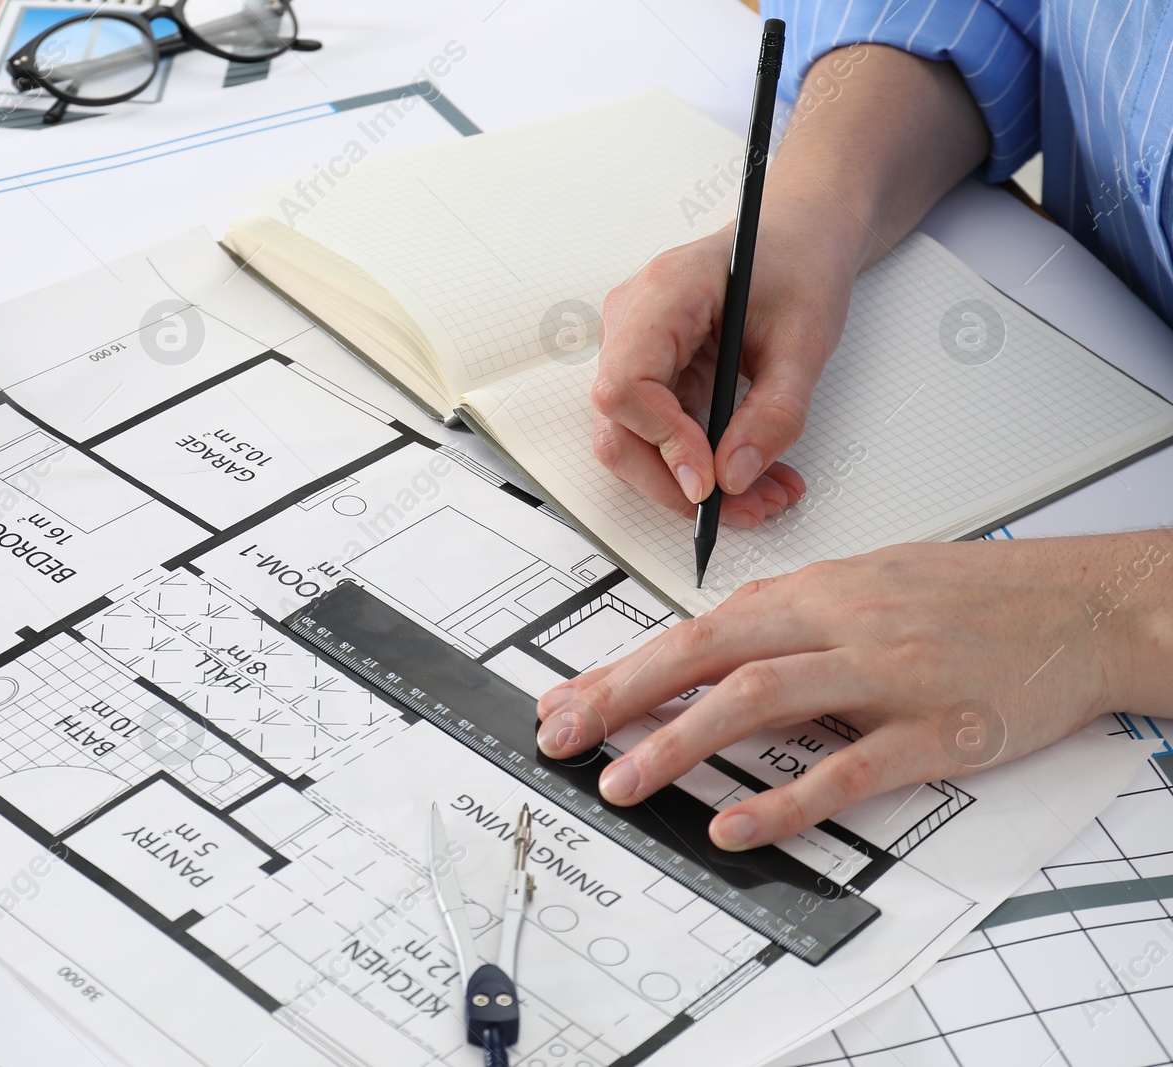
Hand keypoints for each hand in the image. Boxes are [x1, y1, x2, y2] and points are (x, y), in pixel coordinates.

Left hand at [534, 533, 1169, 850]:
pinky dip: (786, 799)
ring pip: (761, 701)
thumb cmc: (976, 594)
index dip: (625, 667)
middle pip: (707, 653)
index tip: (568, 700)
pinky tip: (736, 824)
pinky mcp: (938, 729)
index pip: (697, 628)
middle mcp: (841, 622)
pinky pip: (849, 768)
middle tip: (562, 736)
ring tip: (624, 783)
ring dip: (679, 743)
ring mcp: (888, 674)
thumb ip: (790, 618)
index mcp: (818, 590)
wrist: (1085, 604)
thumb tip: (713, 649)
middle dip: (623, 696)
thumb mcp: (870, 582)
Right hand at [591, 209, 856, 526]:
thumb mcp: (806, 341)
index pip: (625, 386)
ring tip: (762, 497)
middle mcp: (630, 321)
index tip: (709, 483)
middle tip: (744, 509)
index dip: (662, 443)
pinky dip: (700, 464)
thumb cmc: (798, 264)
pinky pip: (657, 432)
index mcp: (663, 294)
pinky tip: (749, 476)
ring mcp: (632, 347)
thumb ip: (773, 414)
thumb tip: (734, 477)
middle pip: (618, 428)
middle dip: (676, 483)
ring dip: (692, 482)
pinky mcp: (649, 371)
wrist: (797, 235)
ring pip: (634, 441)